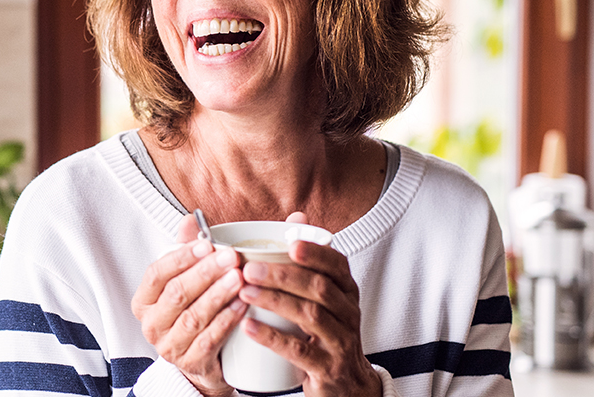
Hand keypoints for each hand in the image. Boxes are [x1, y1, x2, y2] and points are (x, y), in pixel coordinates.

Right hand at [131, 214, 246, 396]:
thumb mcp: (184, 280)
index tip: (207, 244)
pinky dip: (227, 320)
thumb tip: (189, 218)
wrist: (201, 361)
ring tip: (239, 278)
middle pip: (177, 294)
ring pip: (194, 317)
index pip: (156, 274)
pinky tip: (242, 305)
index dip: (181, 258)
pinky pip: (210, 339)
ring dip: (218, 295)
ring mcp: (169, 347)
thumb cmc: (191, 310)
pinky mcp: (191, 363)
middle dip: (205, 273)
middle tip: (230, 257)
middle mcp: (151, 324)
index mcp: (144, 300)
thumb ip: (185, 250)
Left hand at [237, 212, 380, 396]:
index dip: (315, 252)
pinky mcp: (328, 369)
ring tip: (244, 292)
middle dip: (283, 275)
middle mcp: (348, 313)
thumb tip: (296, 214)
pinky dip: (272, 337)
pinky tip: (249, 327)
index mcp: (346, 290)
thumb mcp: (324, 296)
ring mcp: (340, 342)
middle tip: (249, 269)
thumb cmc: (326, 331)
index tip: (290, 243)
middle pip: (319, 288)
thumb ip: (308, 259)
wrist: (348, 386)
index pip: (337, 265)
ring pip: (310, 315)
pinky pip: (300, 351)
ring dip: (274, 301)